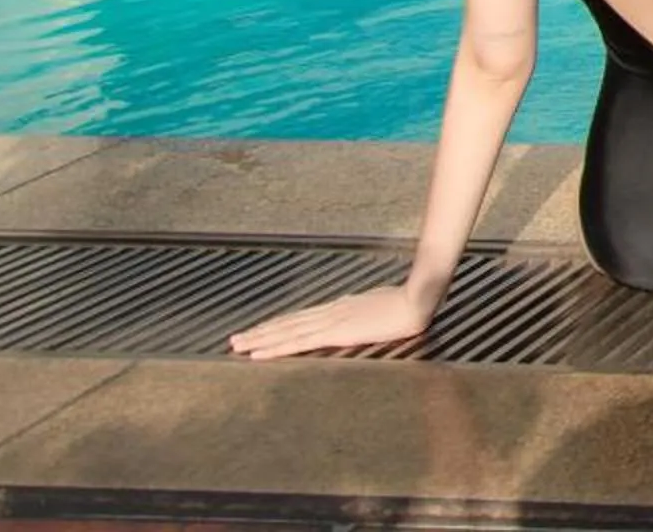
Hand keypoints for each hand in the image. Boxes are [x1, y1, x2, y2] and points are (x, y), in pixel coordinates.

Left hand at [229, 281, 431, 359]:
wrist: (417, 299)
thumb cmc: (407, 303)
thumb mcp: (381, 308)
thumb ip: (365, 313)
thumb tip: (358, 319)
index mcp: (340, 308)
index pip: (301, 318)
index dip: (278, 325)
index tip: (259, 330)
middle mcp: (329, 312)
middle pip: (288, 323)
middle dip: (260, 332)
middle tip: (234, 340)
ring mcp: (330, 321)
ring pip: (286, 332)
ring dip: (260, 339)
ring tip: (238, 345)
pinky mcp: (335, 333)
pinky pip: (297, 342)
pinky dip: (275, 348)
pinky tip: (259, 353)